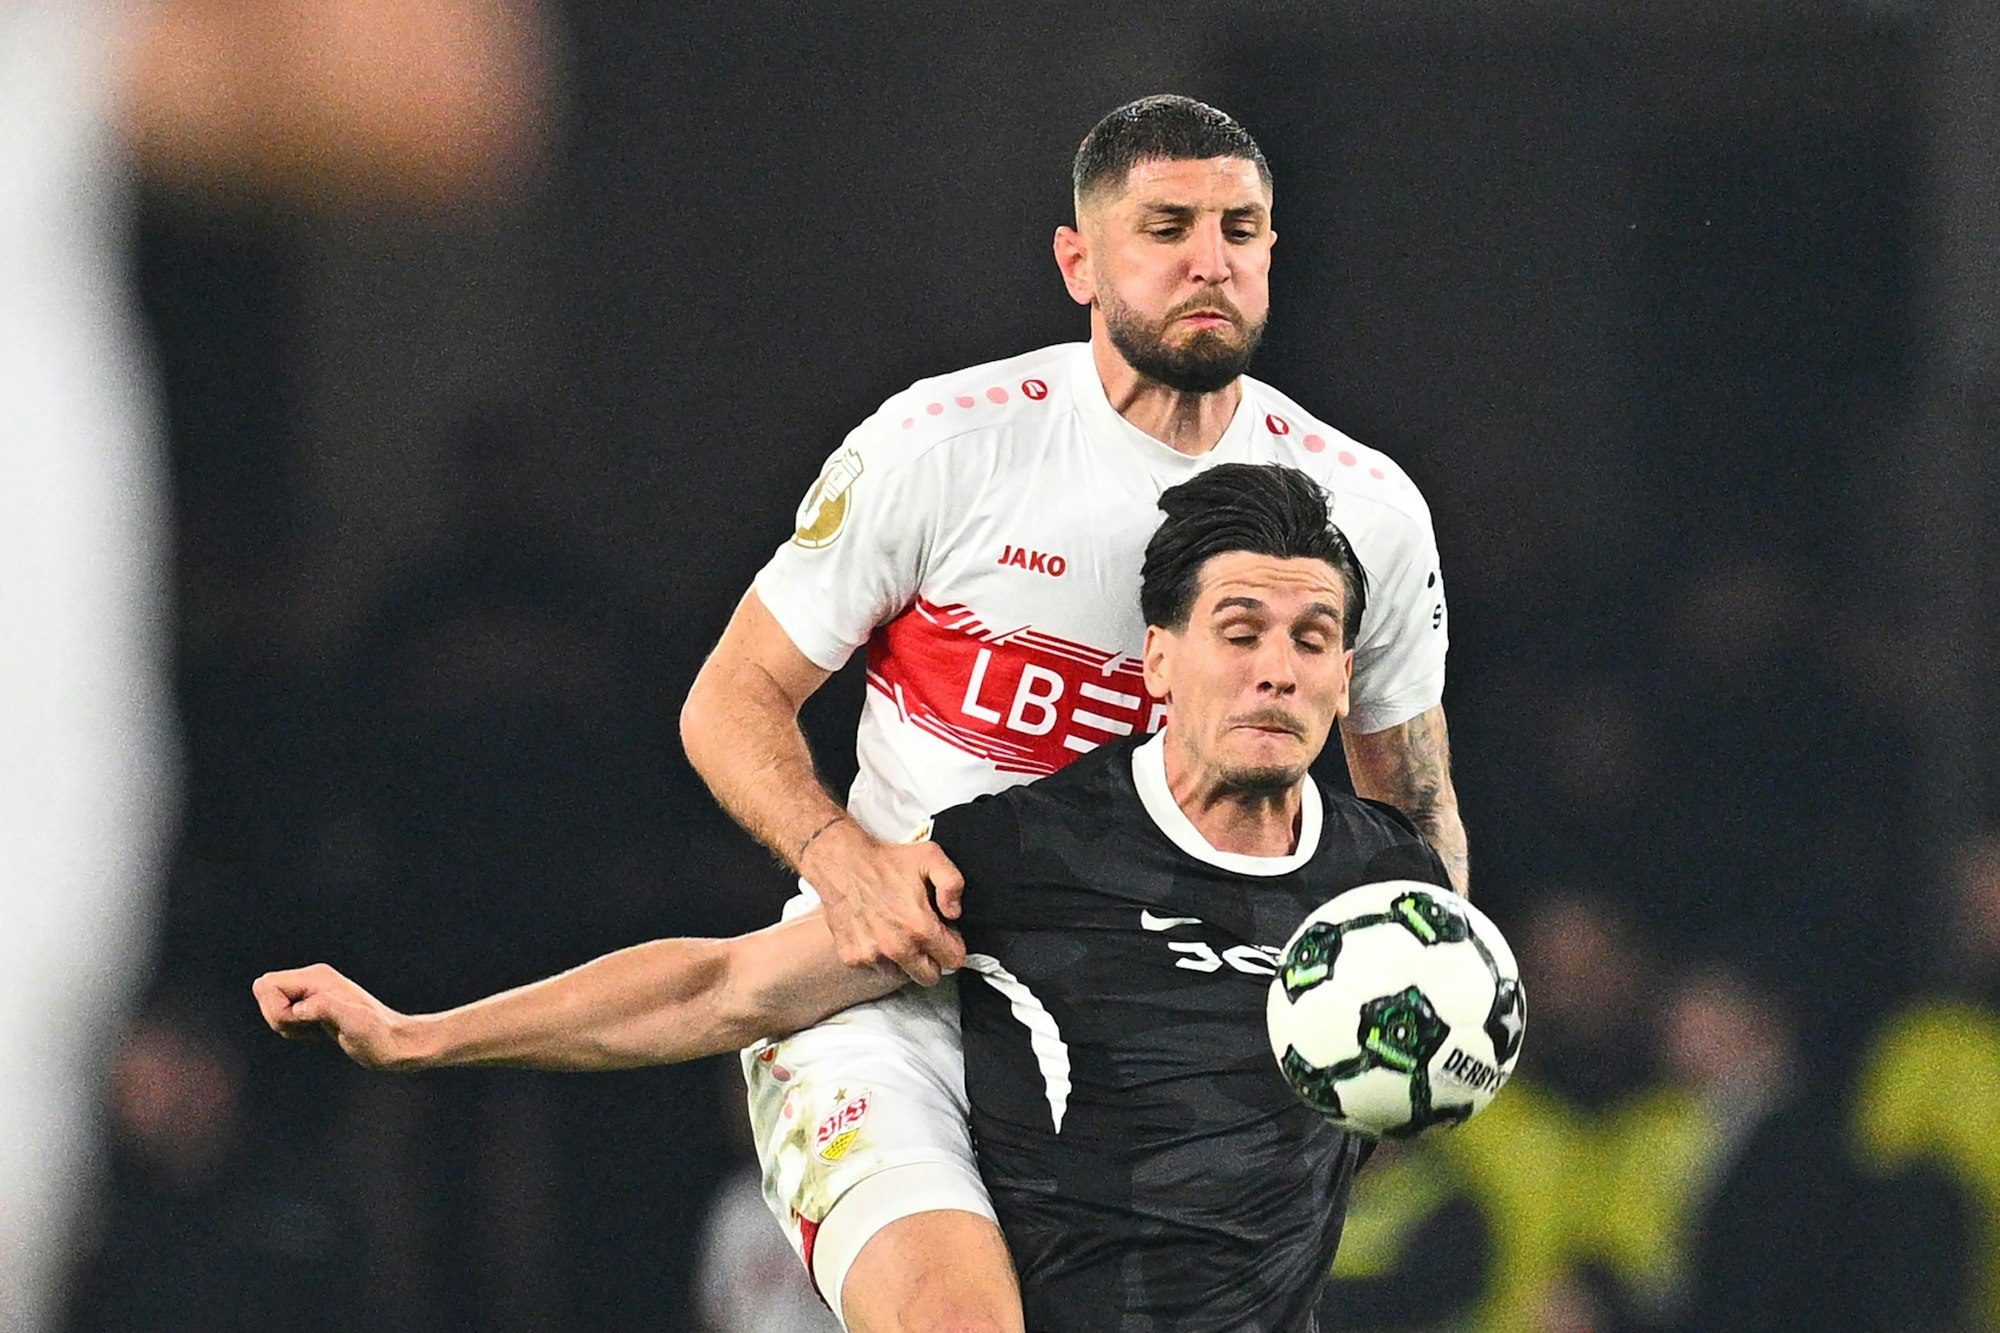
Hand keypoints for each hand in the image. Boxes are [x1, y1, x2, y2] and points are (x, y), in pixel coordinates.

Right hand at [252, 964, 424, 1070]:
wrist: (396, 1043)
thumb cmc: (377, 1036)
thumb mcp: (354, 1023)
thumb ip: (327, 1009)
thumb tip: (302, 1006)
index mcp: (316, 977)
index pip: (265, 984)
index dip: (275, 1009)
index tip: (304, 1019)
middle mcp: (313, 980)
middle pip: (264, 993)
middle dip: (278, 1018)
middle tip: (313, 1027)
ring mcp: (313, 993)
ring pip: (273, 1008)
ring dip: (288, 1026)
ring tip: (321, 1030)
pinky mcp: (315, 1007)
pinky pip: (285, 1018)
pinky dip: (296, 1031)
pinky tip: (322, 1033)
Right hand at [799, 820, 966, 985]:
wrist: (842, 862)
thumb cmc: (886, 861)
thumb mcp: (930, 858)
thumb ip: (953, 883)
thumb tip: (954, 913)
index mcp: (919, 928)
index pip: (954, 959)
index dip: (953, 944)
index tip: (944, 933)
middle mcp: (896, 948)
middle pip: (930, 977)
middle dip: (932, 959)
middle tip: (923, 936)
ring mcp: (872, 956)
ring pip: (902, 975)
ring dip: (904, 959)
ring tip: (896, 930)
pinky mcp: (853, 958)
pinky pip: (877, 969)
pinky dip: (880, 956)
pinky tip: (877, 931)